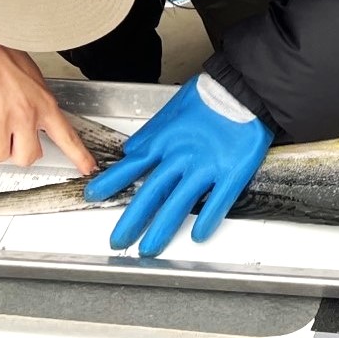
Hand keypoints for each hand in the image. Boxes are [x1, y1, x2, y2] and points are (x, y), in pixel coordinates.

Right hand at [0, 43, 95, 172]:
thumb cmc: (5, 61)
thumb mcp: (36, 83)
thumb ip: (41, 109)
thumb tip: (41, 131)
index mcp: (45, 105)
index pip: (67, 137)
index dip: (79, 156)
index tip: (87, 168)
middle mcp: (25, 115)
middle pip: (26, 158)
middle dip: (18, 151)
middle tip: (12, 137)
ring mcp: (0, 120)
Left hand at [84, 74, 272, 256]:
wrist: (245, 89)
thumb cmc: (212, 96)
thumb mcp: (173, 108)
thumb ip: (152, 132)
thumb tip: (131, 149)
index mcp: (166, 140)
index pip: (132, 165)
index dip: (112, 182)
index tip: (94, 195)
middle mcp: (182, 156)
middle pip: (152, 193)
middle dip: (133, 219)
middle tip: (118, 239)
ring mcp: (207, 166)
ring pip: (180, 203)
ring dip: (163, 228)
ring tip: (150, 248)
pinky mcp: (232, 171)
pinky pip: (218, 200)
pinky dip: (208, 219)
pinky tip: (198, 235)